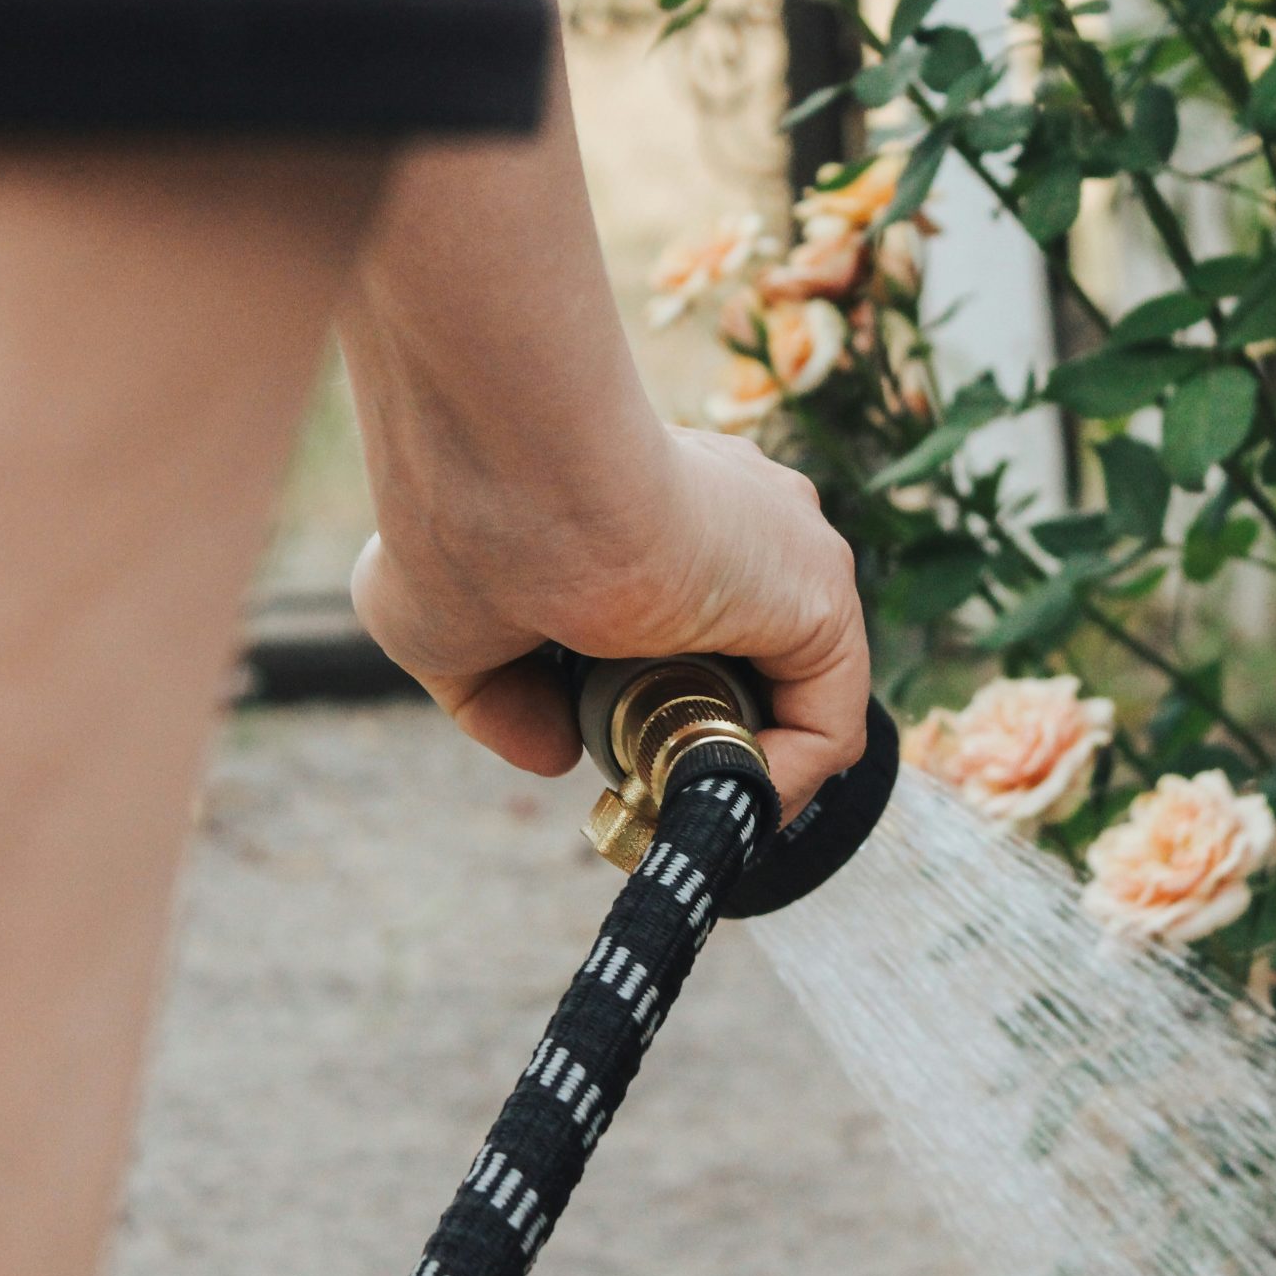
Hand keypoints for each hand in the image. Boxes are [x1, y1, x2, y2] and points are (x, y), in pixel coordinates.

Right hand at [352, 425, 867, 816]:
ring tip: (669, 801)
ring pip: (791, 685)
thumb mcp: (447, 630)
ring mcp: (783, 546)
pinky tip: (712, 803)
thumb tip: (556, 755)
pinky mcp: (819, 593)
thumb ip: (501, 697)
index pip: (686, 605)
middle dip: (697, 727)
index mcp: (654, 499)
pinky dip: (781, 782)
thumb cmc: (459, 524)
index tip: (598, 744)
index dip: (651, 691)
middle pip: (746, 649)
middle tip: (638, 780)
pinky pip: (829, 720)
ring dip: (733, 759)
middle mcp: (732, 512)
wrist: (511, 472)